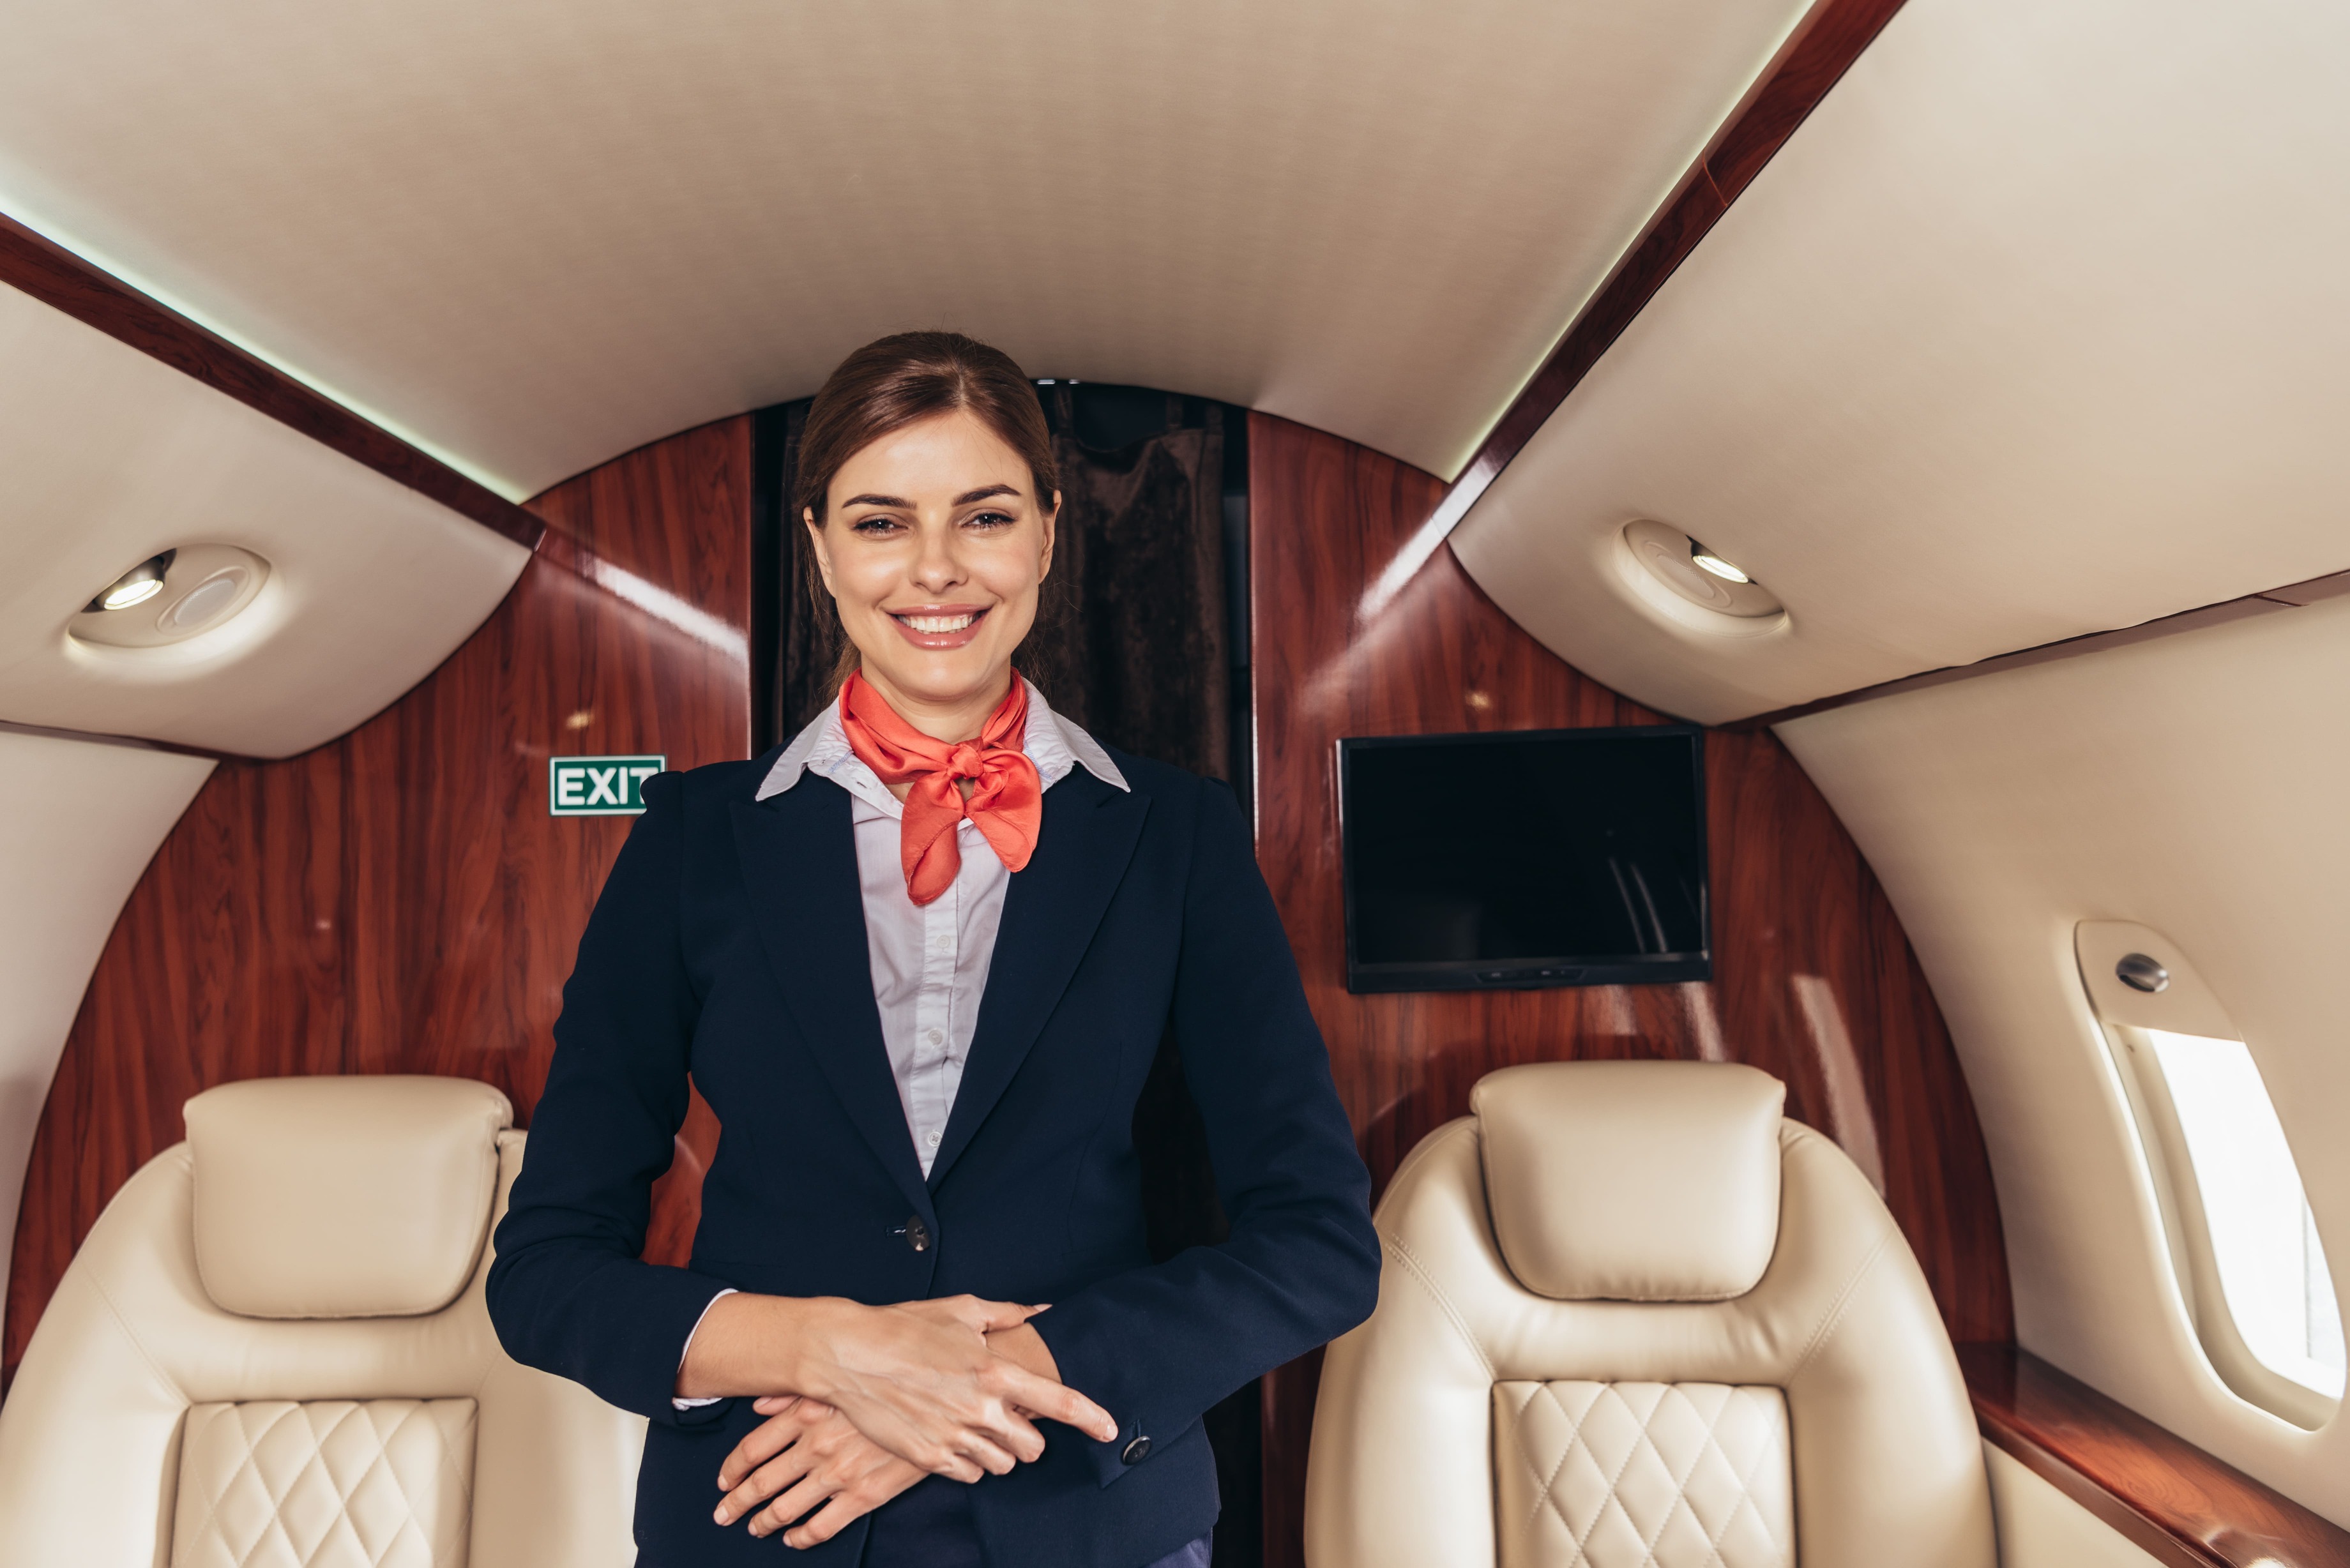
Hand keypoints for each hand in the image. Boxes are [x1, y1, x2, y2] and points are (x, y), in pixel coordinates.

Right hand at [678, 1292, 1117, 1482]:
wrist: (849, 1354)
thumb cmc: (905, 1327)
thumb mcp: (960, 1310)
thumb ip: (1007, 1314)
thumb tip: (1042, 1309)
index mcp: (994, 1369)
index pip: (1058, 1402)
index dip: (1091, 1418)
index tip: (1109, 1430)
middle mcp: (980, 1407)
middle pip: (1033, 1446)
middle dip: (1026, 1437)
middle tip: (1008, 1419)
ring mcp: (954, 1435)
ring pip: (1002, 1465)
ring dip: (997, 1451)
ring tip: (975, 1426)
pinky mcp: (929, 1457)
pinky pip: (969, 1476)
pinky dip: (969, 1464)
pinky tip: (953, 1439)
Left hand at [713, 1396, 923, 1546]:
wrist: (940, 1402)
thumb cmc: (890, 1381)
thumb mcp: (839, 1377)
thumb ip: (793, 1392)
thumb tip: (757, 1404)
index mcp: (807, 1412)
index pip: (753, 1447)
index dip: (732, 1467)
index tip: (724, 1480)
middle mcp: (816, 1446)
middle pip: (762, 1482)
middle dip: (737, 1501)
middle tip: (723, 1513)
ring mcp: (838, 1473)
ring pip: (786, 1508)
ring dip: (763, 1521)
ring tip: (755, 1527)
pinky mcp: (863, 1496)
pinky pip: (821, 1526)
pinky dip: (801, 1538)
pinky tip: (793, 1539)